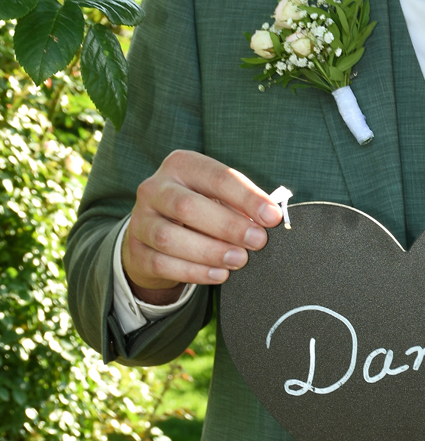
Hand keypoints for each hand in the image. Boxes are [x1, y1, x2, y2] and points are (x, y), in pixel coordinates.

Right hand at [121, 150, 282, 302]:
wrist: (155, 236)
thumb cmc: (199, 211)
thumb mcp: (218, 198)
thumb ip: (241, 206)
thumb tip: (270, 219)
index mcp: (181, 165)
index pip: (216, 177)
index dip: (247, 197)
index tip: (272, 217)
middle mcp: (155, 188)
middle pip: (187, 206)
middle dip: (227, 225)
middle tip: (257, 241)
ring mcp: (140, 220)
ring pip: (169, 237)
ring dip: (210, 251)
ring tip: (239, 260)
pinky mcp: (135, 250)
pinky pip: (162, 263)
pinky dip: (194, 272)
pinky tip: (219, 274)